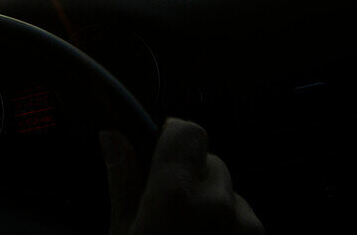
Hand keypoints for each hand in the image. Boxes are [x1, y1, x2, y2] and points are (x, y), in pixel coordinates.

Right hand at [100, 118, 263, 234]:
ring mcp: (244, 225)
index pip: (188, 131)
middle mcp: (216, 203)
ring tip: (185, 230)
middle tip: (166, 206)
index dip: (172, 136)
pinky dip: (227, 223)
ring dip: (209, 201)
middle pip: (208, 160)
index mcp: (177, 193)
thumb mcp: (122, 230)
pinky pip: (242, 215)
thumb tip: (112, 137)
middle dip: (188, 175)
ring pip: (226, 189)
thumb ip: (123, 180)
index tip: (158, 148)